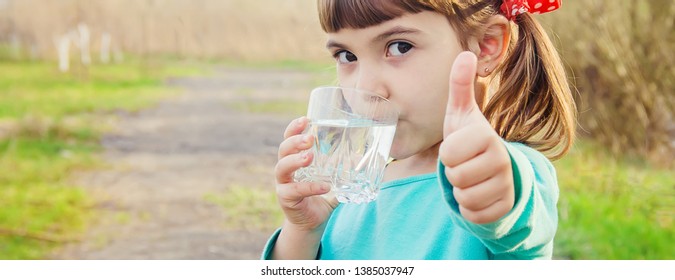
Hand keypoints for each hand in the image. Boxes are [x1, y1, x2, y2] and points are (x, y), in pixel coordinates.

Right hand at [275, 117, 338, 232]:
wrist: (312, 223)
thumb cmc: (321, 196)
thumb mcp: (333, 179)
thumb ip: (343, 168)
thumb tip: (362, 157)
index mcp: (294, 159)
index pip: (288, 138)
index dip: (294, 128)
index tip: (306, 119)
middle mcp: (285, 170)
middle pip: (282, 150)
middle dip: (294, 141)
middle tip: (310, 138)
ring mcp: (283, 185)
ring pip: (281, 168)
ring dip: (295, 160)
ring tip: (310, 156)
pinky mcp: (286, 199)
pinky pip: (295, 190)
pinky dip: (309, 187)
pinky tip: (324, 186)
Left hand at [439, 52, 514, 223]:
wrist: (491, 168)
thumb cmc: (469, 139)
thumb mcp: (461, 113)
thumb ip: (460, 86)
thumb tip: (465, 53)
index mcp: (488, 137)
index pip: (450, 154)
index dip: (448, 154)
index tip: (459, 148)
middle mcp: (502, 161)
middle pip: (456, 177)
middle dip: (453, 173)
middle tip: (464, 164)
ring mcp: (506, 186)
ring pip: (465, 198)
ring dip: (460, 191)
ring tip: (470, 177)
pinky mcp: (505, 208)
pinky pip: (473, 215)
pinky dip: (469, 208)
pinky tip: (477, 194)